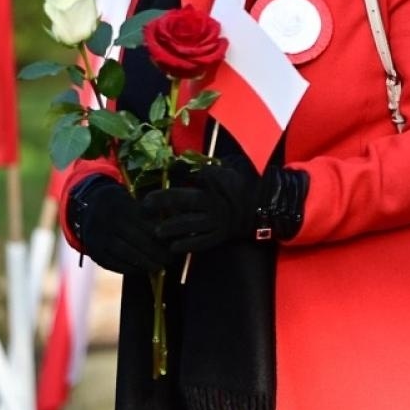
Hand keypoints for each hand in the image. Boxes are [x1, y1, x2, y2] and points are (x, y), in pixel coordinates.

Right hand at [69, 177, 170, 275]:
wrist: (89, 207)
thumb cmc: (122, 206)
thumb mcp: (134, 202)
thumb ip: (153, 214)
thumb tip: (173, 232)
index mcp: (120, 206)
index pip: (144, 225)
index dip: (160, 237)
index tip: (173, 245)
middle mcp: (106, 221)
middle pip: (136, 240)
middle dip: (155, 252)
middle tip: (169, 259)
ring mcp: (97, 237)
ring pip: (124, 253)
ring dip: (144, 263)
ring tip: (158, 267)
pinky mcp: (93, 251)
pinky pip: (114, 263)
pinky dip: (130, 268)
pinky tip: (143, 269)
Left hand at [144, 163, 261, 254]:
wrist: (263, 207)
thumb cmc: (246, 183)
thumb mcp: (230, 166)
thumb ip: (210, 165)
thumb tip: (188, 162)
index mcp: (214, 180)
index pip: (187, 176)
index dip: (172, 175)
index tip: (160, 176)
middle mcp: (211, 200)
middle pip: (181, 199)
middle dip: (161, 201)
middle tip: (145, 205)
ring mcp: (215, 219)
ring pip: (187, 223)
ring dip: (170, 227)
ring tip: (157, 231)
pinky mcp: (219, 234)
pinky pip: (200, 241)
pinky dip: (186, 244)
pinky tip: (173, 247)